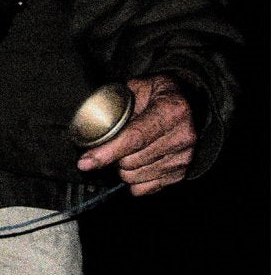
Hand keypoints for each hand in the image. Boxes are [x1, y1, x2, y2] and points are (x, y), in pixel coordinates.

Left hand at [76, 74, 196, 195]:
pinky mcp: (181, 172)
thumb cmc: (158, 93)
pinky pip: (145, 188)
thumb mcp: (138, 86)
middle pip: (131, 162)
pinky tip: (135, 164)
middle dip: (113, 156)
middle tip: (113, 142)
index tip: (85, 162)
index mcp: (171, 110)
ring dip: (122, 168)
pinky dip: (134, 180)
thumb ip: (117, 104)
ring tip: (126, 151)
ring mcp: (184, 157)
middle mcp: (182, 136)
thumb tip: (89, 125)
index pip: (134, 138)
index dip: (106, 152)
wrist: (189, 100)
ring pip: (135, 177)